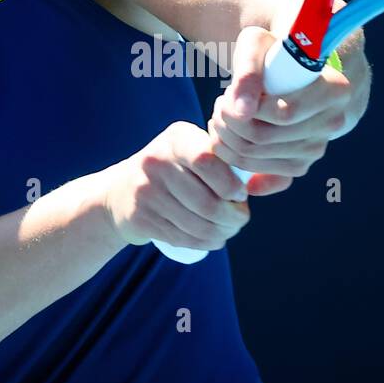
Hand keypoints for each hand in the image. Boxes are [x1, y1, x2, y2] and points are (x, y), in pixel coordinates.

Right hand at [102, 121, 251, 249]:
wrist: (121, 191)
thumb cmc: (174, 169)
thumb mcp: (191, 149)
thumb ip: (222, 158)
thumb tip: (262, 182)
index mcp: (176, 139)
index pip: (207, 161)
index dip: (230, 184)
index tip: (240, 194)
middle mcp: (156, 162)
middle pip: (207, 202)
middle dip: (233, 217)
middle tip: (240, 218)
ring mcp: (145, 191)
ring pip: (198, 225)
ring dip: (223, 233)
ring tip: (229, 229)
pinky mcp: (140, 218)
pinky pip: (183, 238)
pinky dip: (205, 243)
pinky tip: (214, 239)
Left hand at [208, 25, 354, 195]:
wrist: (286, 70)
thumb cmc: (271, 52)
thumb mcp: (257, 45)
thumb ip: (248, 71)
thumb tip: (242, 112)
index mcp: (335, 90)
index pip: (283, 113)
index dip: (244, 110)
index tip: (226, 94)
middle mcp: (333, 123)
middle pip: (266, 137)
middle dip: (228, 124)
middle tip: (218, 107)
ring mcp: (318, 148)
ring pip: (258, 157)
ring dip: (227, 140)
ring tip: (220, 118)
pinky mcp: (301, 165)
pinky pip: (261, 173)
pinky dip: (234, 160)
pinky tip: (226, 140)